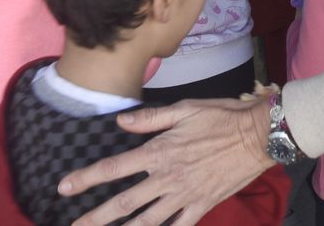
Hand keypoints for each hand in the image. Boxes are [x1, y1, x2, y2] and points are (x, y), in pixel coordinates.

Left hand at [62, 98, 273, 225]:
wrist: (258, 135)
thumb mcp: (185, 109)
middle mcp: (167, 177)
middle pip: (124, 203)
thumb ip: (151, 118)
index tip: (65, 187)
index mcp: (159, 152)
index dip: (87, 179)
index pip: (115, 168)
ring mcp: (185, 195)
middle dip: (95, 217)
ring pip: (147, 221)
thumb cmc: (222, 116)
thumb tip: (120, 123)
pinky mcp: (202, 205)